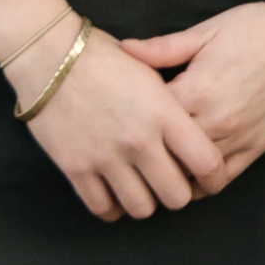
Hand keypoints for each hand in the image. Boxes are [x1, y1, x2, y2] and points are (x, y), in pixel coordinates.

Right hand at [17, 29, 235, 219]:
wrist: (49, 55)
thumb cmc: (102, 56)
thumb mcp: (149, 70)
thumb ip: (172, 104)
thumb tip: (192, 126)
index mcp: (164, 113)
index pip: (207, 162)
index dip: (215, 178)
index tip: (211, 179)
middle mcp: (139, 140)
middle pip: (176, 196)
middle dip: (178, 194)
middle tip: (171, 183)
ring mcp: (106, 157)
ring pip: (141, 209)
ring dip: (145, 202)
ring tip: (142, 188)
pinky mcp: (76, 168)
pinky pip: (102, 208)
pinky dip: (112, 208)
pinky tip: (114, 194)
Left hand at [118, 0, 264, 184]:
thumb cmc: (252, 29)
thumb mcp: (204, 31)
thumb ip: (162, 48)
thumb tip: (123, 49)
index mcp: (196, 91)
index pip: (150, 122)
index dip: (132, 120)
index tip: (123, 118)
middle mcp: (215, 122)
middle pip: (167, 154)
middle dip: (148, 152)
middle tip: (133, 147)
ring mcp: (238, 138)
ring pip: (192, 174)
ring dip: (173, 171)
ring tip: (157, 164)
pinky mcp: (256, 147)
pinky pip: (222, 179)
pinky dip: (202, 183)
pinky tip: (188, 175)